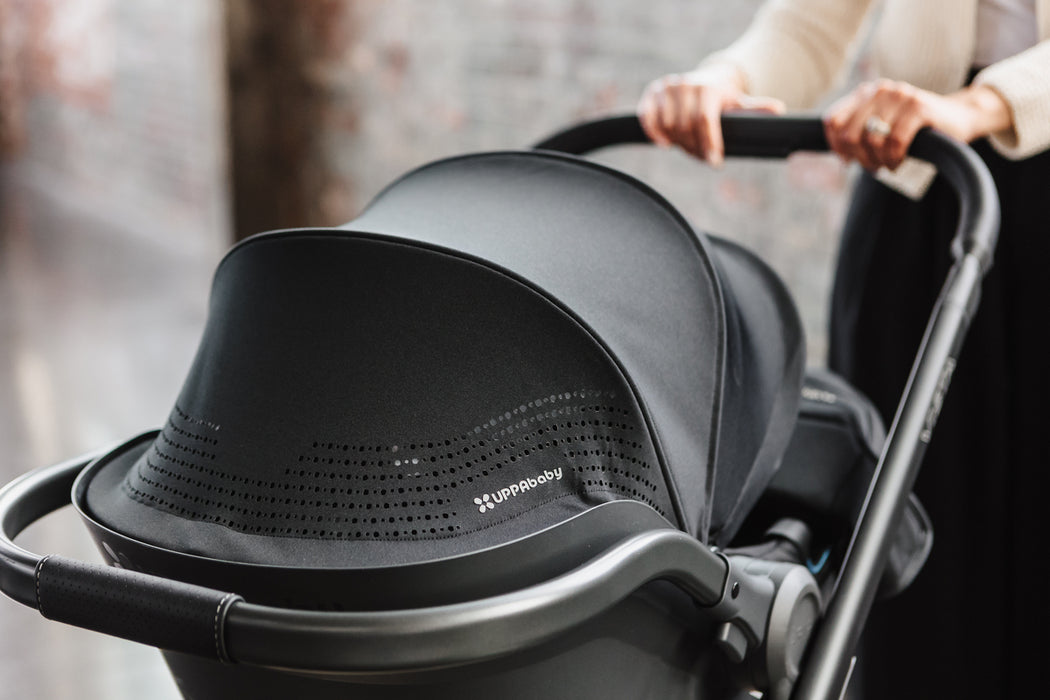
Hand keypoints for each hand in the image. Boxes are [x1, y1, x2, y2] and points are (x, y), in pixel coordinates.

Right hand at [637, 66, 784, 165]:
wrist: (704, 80)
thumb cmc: (723, 98)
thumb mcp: (740, 104)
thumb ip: (756, 109)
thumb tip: (780, 111)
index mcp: (707, 89)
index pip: (704, 121)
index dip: (709, 144)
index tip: (715, 162)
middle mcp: (684, 85)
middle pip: (685, 128)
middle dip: (695, 147)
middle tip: (703, 156)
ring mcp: (666, 88)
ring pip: (668, 126)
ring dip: (677, 142)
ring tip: (688, 145)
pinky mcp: (651, 93)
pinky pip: (647, 118)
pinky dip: (654, 133)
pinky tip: (664, 143)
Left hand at [823, 79, 1012, 171]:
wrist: (959, 117)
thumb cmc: (914, 128)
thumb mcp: (883, 126)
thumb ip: (859, 132)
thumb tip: (840, 156)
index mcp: (866, 93)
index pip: (833, 121)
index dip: (836, 145)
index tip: (848, 160)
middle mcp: (880, 90)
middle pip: (849, 134)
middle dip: (858, 157)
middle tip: (872, 167)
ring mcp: (900, 96)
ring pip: (871, 140)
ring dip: (877, 161)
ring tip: (887, 166)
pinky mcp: (919, 107)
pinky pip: (894, 142)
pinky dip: (893, 159)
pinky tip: (897, 163)